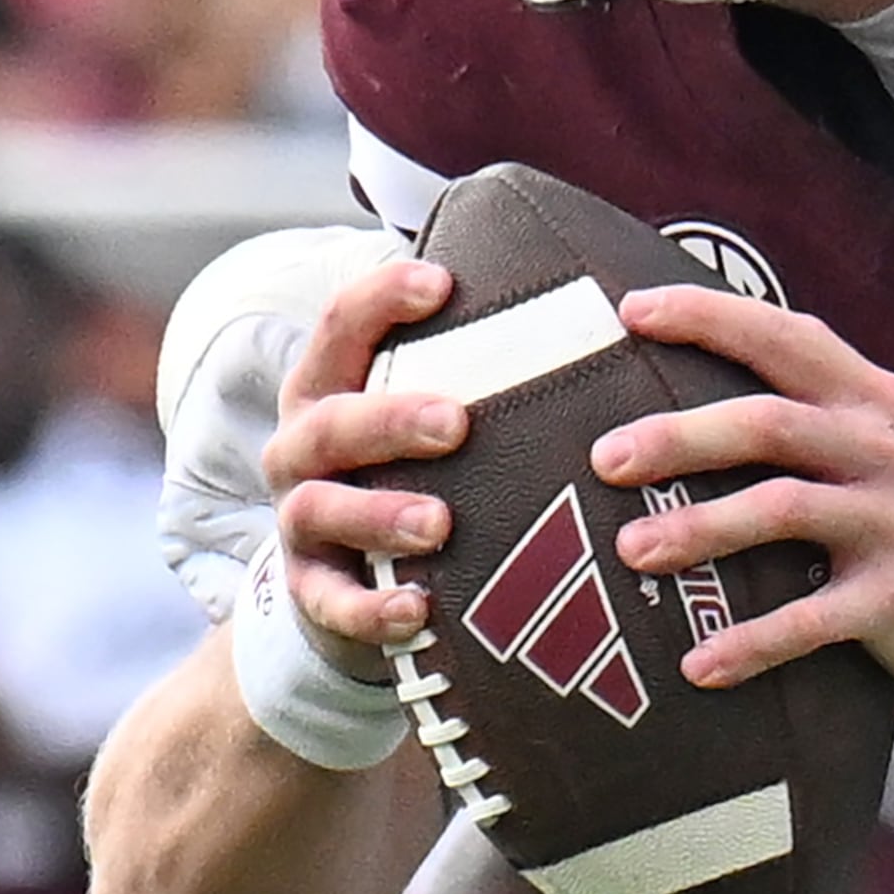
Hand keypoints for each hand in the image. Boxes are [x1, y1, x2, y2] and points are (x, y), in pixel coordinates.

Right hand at [259, 258, 462, 679]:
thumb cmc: (404, 467)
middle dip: (390, 419)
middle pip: (331, 421)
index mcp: (329, 388)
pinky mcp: (312, 592)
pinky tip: (418, 609)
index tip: (442, 284)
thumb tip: (591, 300)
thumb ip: (470, 363)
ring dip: (380, 515)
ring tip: (440, 524)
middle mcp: (304, 449)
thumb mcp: (420, 411)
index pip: (341, 327)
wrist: (345, 582)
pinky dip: (372, 609)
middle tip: (456, 422)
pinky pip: (333, 603)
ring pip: (322, 509)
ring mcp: (302, 522)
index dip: (381, 300)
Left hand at [590, 287, 893, 703]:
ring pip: (783, 509)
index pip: (788, 338)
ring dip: (700, 529)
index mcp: (876, 400)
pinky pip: (811, 619)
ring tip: (634, 550)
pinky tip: (700, 665)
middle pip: (769, 423)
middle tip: (605, 458)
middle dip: (680, 436)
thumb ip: (824, 410)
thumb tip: (707, 391)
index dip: (709, 317)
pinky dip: (751, 642)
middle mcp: (884, 450)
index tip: (633, 312)